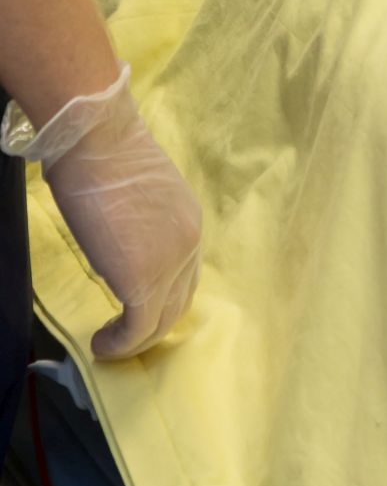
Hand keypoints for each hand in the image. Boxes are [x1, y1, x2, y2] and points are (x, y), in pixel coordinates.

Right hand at [4, 69, 201, 358]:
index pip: (184, 276)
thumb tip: (123, 244)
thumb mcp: (139, 195)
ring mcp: (169, 263)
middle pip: (178, 304)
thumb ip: (142, 223)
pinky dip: (119, 345)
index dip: (160, 299)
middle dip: (150, 325)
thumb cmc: (106, 156)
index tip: (132, 309)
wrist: (98, 140)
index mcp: (189, 222)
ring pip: (160, 322)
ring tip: (108, 343)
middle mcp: (189, 244)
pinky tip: (100, 344)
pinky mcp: (143, 280)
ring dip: (134, 340)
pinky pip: (137, 329)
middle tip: (120, 334)